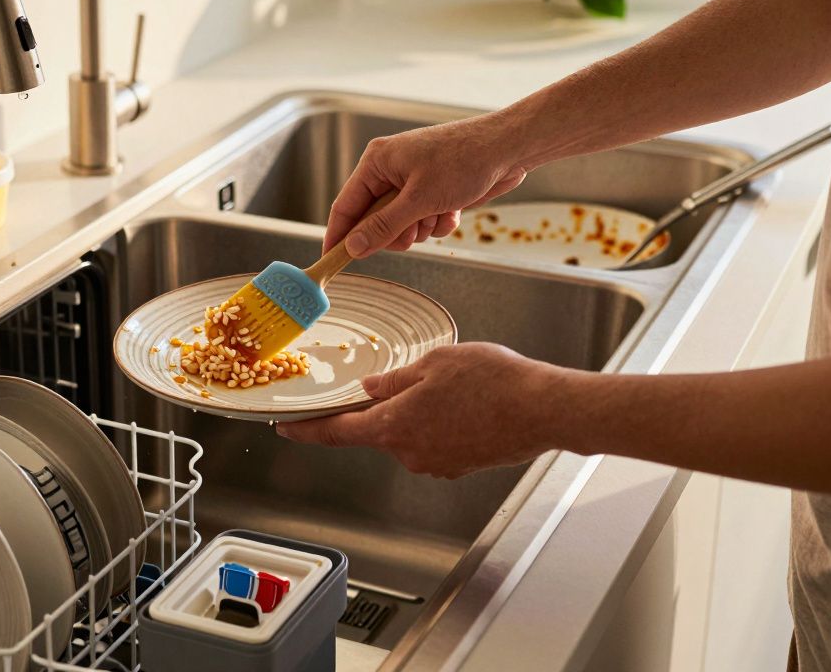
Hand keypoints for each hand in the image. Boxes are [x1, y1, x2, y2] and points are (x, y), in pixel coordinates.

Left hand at [276, 343, 573, 478]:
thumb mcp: (434, 364)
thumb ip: (395, 380)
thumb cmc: (493, 382)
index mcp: (393, 427)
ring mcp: (436, 464)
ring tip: (455, 386)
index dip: (305, 430)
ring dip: (419, 411)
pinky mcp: (460, 466)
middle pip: (378, 430)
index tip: (285, 429)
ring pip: (410, 433)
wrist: (545, 410)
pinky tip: (467, 402)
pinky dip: (442, 422)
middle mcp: (409, 454)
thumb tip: (371, 389)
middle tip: (414, 378)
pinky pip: (436, 441)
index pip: (335, 432)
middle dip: (386, 405)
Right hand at [324, 113, 530, 257]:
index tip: (330, 261)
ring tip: (439, 212)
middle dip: (395, 232)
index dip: (338, 236)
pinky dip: (438, 222)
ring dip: (421, 228)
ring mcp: (412, 181)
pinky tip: (452, 210)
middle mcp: (390, 171)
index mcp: (377, 163)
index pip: (345, 206)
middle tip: (413, 231)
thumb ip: (383, 226)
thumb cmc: (464, 160)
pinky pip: (423, 221)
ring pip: (401, 226)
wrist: (508, 149)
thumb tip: (353, 247)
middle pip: (373, 221)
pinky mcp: (433, 191)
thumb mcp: (419, 200)